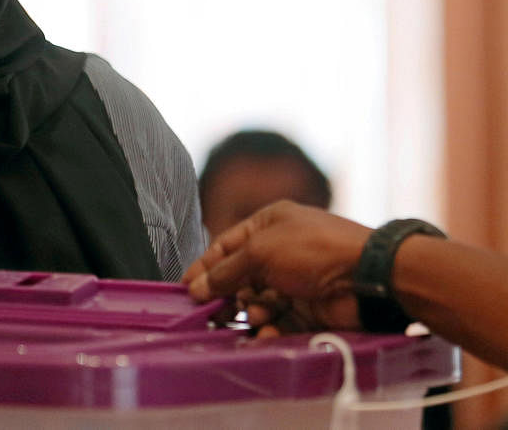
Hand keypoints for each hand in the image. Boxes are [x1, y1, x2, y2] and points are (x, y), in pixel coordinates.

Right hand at [182, 201, 371, 335]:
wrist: (368, 277)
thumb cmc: (312, 250)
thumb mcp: (259, 252)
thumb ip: (225, 272)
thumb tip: (197, 288)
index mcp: (269, 224)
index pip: (226, 246)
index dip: (205, 267)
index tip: (187, 289)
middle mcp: (280, 250)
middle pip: (240, 276)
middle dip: (226, 294)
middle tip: (212, 313)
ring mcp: (295, 280)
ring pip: (258, 301)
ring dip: (251, 312)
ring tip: (255, 317)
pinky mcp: (308, 308)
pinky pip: (279, 321)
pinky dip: (270, 329)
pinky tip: (266, 332)